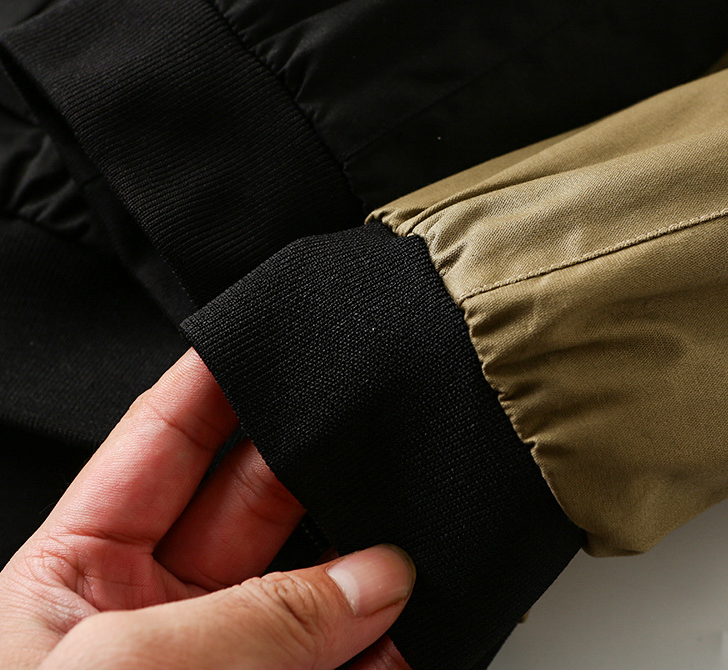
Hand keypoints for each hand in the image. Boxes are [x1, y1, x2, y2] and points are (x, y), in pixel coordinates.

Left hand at [0, 350, 413, 668]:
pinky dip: (375, 652)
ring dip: (359, 570)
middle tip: (369, 441)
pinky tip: (401, 642)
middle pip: (250, 505)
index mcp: (77, 571)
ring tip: (405, 554)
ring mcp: (214, 667)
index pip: (161, 443)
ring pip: (304, 588)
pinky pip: (332, 665)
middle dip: (311, 470)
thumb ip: (250, 622)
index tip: (272, 335)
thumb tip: (371, 579)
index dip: (216, 385)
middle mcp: (149, 614)